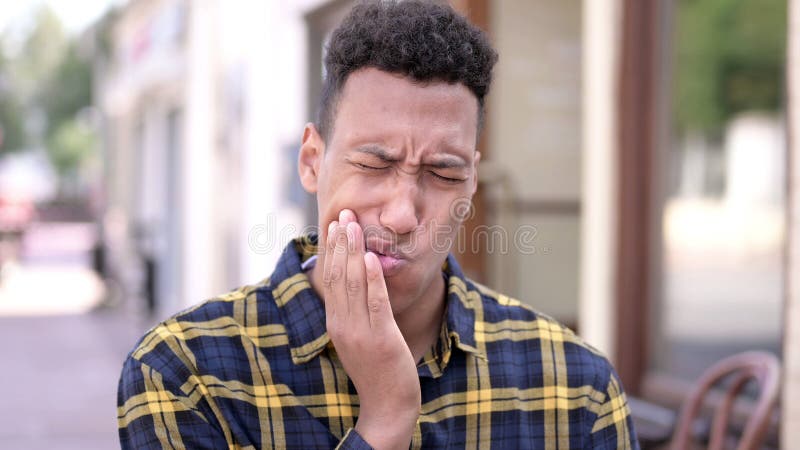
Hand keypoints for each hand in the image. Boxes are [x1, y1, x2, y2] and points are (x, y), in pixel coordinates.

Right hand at [323, 209, 420, 448]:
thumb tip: (356, 282)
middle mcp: (343, 324)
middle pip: (338, 275)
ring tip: (355, 225)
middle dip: (341, 242)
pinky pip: (375, 303)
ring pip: (353, 284)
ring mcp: (360, 331)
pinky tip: (371, 258)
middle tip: (344, 213)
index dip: (332, 249)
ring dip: (354, 251)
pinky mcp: (381, 338)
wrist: (387, 404)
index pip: (330, 278)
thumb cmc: (377, 369)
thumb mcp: (359, 336)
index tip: (335, 224)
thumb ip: (355, 311)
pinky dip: (372, 279)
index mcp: (336, 322)